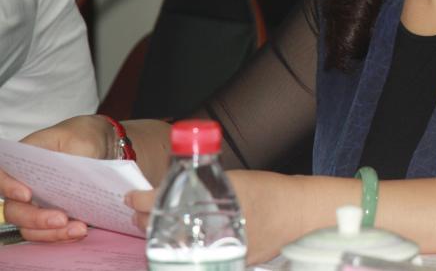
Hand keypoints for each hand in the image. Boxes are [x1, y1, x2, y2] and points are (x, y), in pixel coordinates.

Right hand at [0, 114, 113, 241]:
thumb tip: (73, 184)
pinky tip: (79, 231)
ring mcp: (36, 202)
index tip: (27, 195)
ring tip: (79, 229)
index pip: (3, 175)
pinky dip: (62, 236)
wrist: (101, 144)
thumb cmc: (84, 136)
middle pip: (14, 209)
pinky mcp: (51, 214)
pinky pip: (48, 232)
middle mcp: (24, 184)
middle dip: (35, 219)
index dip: (8, 187)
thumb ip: (75, 158)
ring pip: (30, 226)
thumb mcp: (82, 139)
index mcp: (25, 160)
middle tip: (61, 219)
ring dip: (52, 233)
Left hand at [126, 170, 315, 263]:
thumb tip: (171, 187)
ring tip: (152, 226)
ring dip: (159, 236)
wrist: (297, 213)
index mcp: (209, 205)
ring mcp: (216, 252)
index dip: (142, 201)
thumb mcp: (233, 180)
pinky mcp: (226, 264)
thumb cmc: (268, 191)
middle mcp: (209, 233)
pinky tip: (179, 241)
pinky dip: (182, 249)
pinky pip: (193, 258)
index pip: (160, 204)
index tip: (131, 198)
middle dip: (146, 221)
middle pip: (161, 231)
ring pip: (174, 248)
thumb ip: (204, 184)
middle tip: (138, 212)